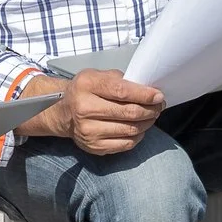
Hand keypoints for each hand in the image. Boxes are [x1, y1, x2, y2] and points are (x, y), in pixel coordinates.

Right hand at [20, 69, 165, 157]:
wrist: (63, 113)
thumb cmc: (85, 91)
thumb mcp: (97, 76)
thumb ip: (120, 79)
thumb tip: (147, 89)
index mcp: (87, 85)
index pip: (122, 92)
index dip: (145, 95)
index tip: (159, 96)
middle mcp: (84, 109)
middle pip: (128, 113)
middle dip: (150, 110)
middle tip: (159, 106)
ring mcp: (88, 130)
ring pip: (130, 130)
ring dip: (147, 123)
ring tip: (152, 116)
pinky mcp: (93, 146)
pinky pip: (125, 144)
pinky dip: (137, 136)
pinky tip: (139, 128)